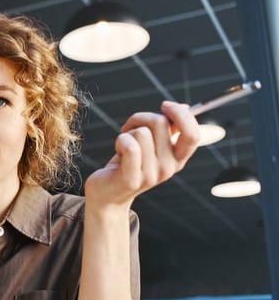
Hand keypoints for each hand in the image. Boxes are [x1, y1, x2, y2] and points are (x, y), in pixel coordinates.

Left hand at [84, 101, 199, 208]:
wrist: (107, 194)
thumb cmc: (127, 164)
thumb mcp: (151, 146)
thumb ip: (167, 130)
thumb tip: (183, 107)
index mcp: (177, 159)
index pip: (193, 134)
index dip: (181, 114)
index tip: (165, 106)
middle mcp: (168, 168)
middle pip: (160, 123)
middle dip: (141, 118)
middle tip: (130, 128)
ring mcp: (151, 175)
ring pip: (141, 132)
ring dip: (127, 133)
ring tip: (123, 146)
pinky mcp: (131, 179)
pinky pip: (130, 145)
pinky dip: (120, 140)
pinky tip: (117, 149)